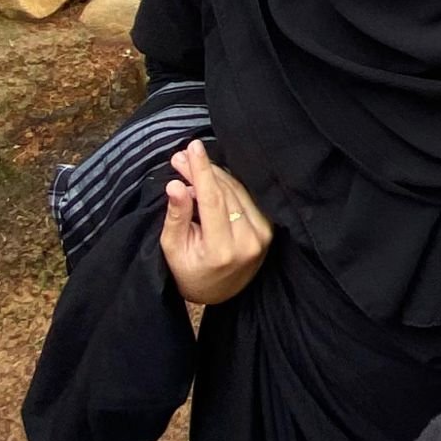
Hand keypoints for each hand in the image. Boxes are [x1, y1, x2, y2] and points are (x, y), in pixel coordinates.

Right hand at [159, 138, 271, 304]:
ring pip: (237, 191)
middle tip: (180, 157)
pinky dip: (228, 185)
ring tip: (191, 164)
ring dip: (214, 174)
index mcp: (222, 250)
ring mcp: (262, 236)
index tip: (191, 148)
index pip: (213, 200)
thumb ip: (176, 216)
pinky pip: (247, 198)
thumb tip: (175, 185)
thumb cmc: (189, 271)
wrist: (218, 293)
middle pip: (225, 192)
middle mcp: (248, 242)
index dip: (201, 171)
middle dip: (202, 171)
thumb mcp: (172, 248)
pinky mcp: (268, 230)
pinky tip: (211, 178)